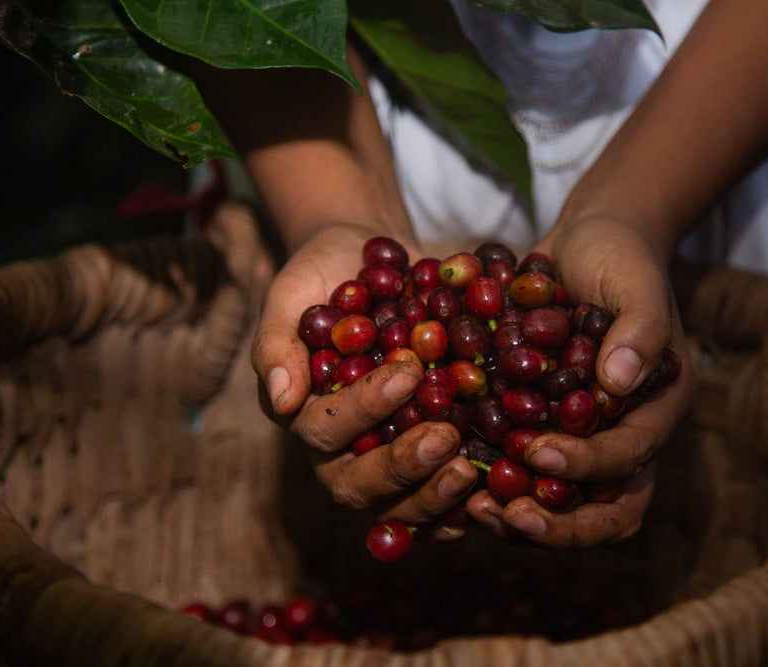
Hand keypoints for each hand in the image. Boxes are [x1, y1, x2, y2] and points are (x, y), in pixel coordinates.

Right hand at [251, 225, 478, 535]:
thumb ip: (277, 343)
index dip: (365, 409)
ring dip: (432, 495)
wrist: (372, 261)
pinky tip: (489, 494)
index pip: (325, 430)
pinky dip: (460, 502)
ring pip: (398, 505)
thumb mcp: (293, 295)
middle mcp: (342, 449)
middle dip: (401, 466)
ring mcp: (384, 457)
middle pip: (358, 484)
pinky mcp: (425, 457)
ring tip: (468, 469)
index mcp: (306, 414)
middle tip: (444, 439)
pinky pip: (437, 496)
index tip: (408, 372)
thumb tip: (281, 399)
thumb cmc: (323, 276)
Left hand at [465, 215, 696, 546]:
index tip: (536, 452)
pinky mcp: (548, 433)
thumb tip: (617, 382)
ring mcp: (587, 440)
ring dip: (523, 517)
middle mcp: (627, 436)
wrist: (589, 243)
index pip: (630, 459)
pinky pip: (527, 479)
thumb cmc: (619, 255)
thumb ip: (638, 327)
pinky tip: (455, 487)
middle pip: (607, 512)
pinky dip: (497, 489)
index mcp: (658, 408)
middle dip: (560, 525)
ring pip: (565, 507)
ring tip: (474, 509)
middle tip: (505, 515)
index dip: (586, 464)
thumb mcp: (634, 279)